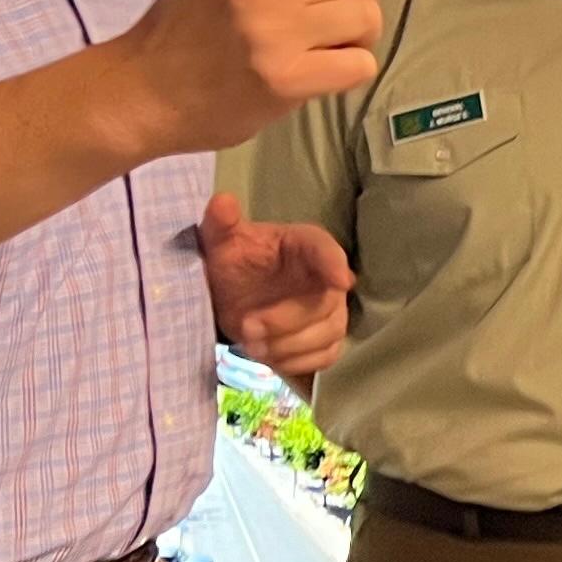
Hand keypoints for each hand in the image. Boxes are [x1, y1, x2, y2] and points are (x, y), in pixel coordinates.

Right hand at [120, 0, 444, 155]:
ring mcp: (275, 28)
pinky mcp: (286, 76)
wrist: (141, 89)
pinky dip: (347, 68)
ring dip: (351, 35)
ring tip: (310, 46)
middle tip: (313, 20)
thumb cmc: (189, 25)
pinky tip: (313, 73)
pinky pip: (360, 63)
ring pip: (367, 17)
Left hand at [199, 194, 352, 379]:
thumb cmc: (234, 261)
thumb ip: (220, 222)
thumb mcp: (221, 240)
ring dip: (290, 345)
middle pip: (325, 304)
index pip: (326, 249)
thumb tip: (222, 201)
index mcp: (304, 245)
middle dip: (286, 321)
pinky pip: (326, 356)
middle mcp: (326, 278)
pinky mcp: (324, 340)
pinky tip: (269, 356)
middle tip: (248, 327)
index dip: (334, 263)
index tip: (340, 280)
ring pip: (329, 333)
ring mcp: (330, 311)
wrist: (234, 293)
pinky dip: (298, 361)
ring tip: (253, 346)